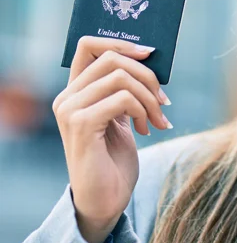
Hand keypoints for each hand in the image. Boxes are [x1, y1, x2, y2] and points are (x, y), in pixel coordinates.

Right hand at [52, 36, 171, 242]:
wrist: (105, 200)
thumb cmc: (114, 159)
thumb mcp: (122, 117)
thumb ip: (125, 89)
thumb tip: (150, 59)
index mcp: (75, 91)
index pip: (89, 45)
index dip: (122, 42)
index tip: (150, 54)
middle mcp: (66, 96)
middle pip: (112, 58)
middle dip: (148, 76)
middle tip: (164, 102)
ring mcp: (70, 110)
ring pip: (121, 76)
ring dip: (150, 97)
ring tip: (158, 119)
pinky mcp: (81, 124)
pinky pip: (123, 98)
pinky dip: (143, 111)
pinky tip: (146, 129)